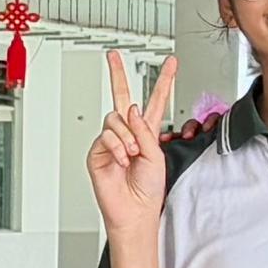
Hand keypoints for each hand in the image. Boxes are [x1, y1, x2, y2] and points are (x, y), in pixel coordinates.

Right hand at [80, 49, 177, 250]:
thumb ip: (145, 130)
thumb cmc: (148, 189)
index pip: (156, 101)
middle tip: (113, 56)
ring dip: (127, 137)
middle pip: (122, 97)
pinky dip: (116, 147)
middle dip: (117, 74)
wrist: (133, 210)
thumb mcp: (157, 155)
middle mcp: (128, 133)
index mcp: (147, 133)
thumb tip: (130, 109)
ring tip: (132, 155)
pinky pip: (106, 136)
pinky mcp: (97, 151)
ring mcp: (111, 141)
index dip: (164, 81)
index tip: (170, 63)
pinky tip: (121, 160)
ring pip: (115, 119)